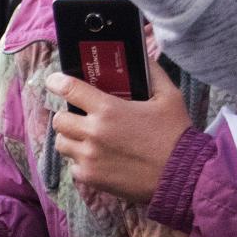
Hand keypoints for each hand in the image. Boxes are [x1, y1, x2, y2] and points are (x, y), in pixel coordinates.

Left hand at [49, 59, 190, 202]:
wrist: (182, 175)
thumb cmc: (176, 135)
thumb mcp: (169, 97)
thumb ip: (153, 74)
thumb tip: (143, 58)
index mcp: (108, 109)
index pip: (69, 89)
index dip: (57, 83)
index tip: (53, 82)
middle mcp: (93, 133)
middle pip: (58, 120)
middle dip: (67, 117)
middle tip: (79, 118)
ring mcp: (89, 157)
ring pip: (62, 145)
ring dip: (71, 139)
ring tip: (87, 139)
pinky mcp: (91, 178)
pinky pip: (73, 167)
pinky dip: (81, 162)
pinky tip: (98, 159)